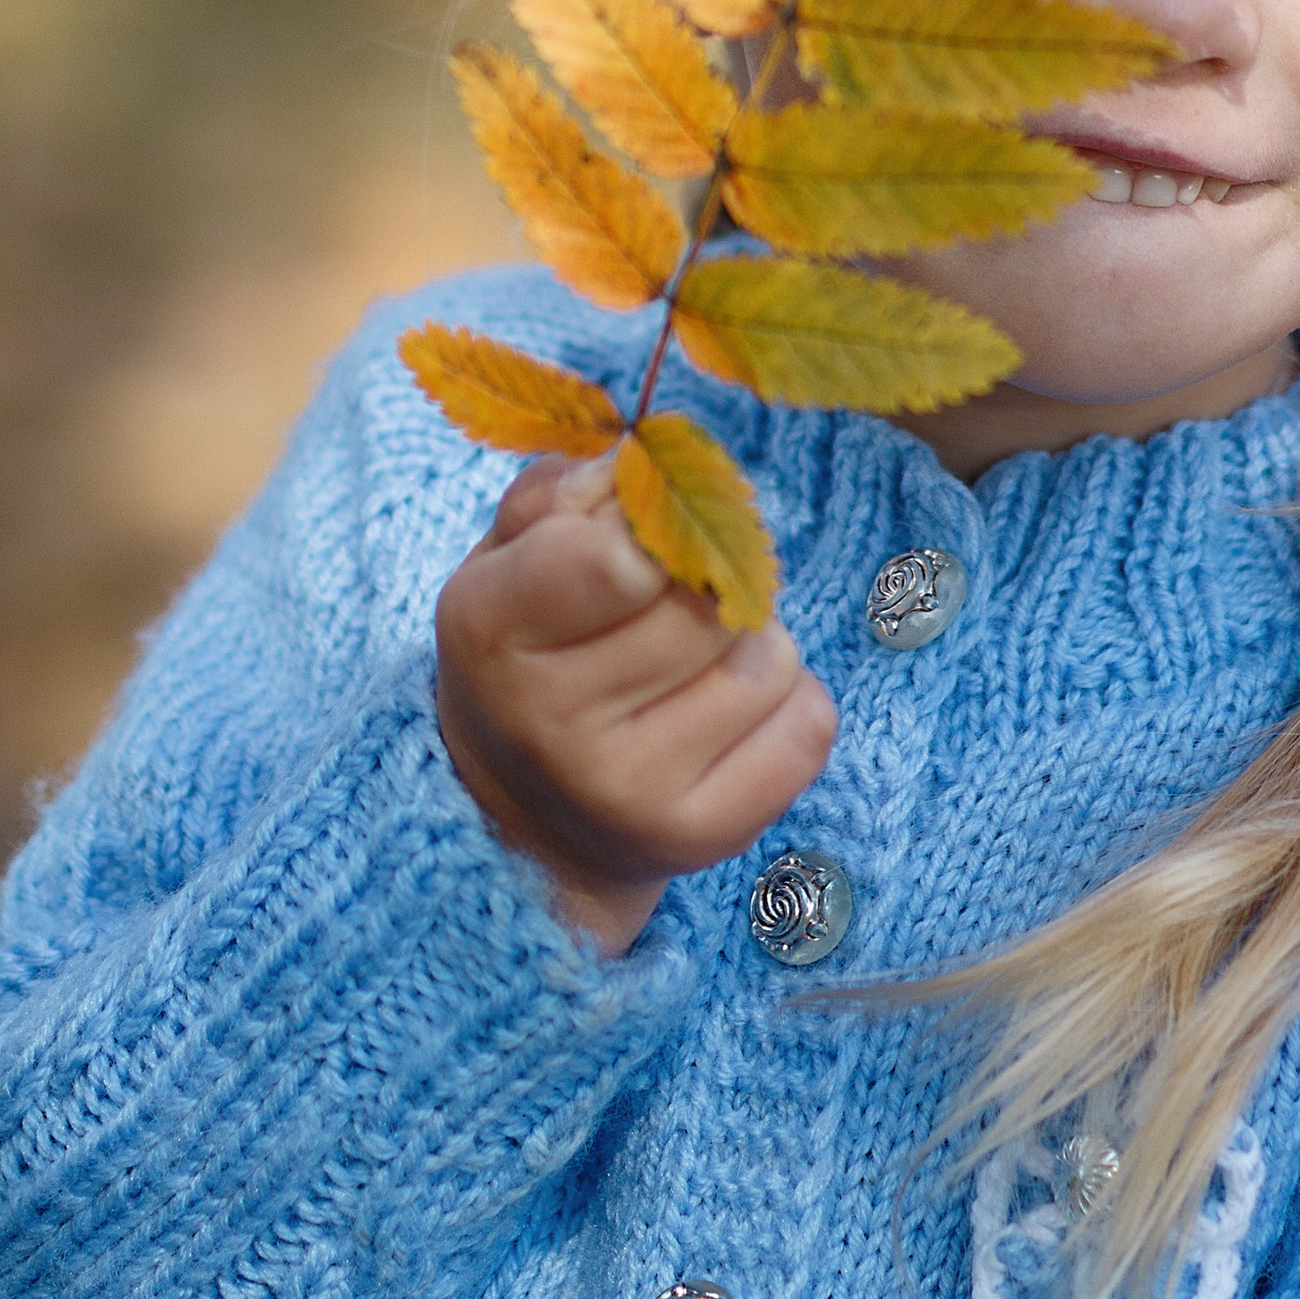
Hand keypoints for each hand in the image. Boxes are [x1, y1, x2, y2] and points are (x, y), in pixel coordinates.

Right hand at [435, 450, 836, 954]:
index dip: (656, 527)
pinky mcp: (700, 837)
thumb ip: (566, 488)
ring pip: (770, 658)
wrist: (525, 817)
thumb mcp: (511, 555)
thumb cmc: (531, 651)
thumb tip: (649, 461)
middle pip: (709, 604)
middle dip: (711, 583)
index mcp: (491, 627)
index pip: (622, 554)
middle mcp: (550, 723)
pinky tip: (726, 718)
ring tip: (692, 668)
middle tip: (672, 607)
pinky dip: (788, 704)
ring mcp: (627, 791)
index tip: (642, 539)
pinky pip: (808, 725)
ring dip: (752, 643)